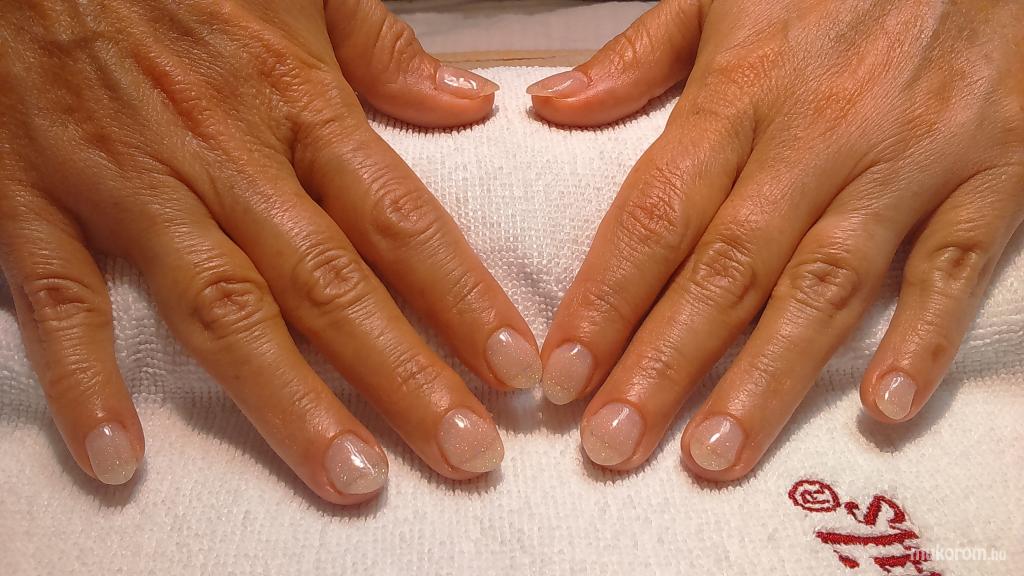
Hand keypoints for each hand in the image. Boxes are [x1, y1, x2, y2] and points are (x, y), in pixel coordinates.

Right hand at [0, 0, 539, 502]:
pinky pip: (61, 300)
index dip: (464, 299)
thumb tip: (469, 103)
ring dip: (289, 401)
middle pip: (328, 285)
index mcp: (293, 99)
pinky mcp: (33, 197)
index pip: (400, 218)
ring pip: (220, 308)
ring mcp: (128, 180)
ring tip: (351, 477)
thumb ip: (385, 49)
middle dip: (403, 377)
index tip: (513, 369)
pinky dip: (84, 380)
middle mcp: (223, 152)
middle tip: (464, 453)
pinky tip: (121, 457)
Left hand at [530, 0, 1022, 478]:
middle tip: (612, 445)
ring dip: (769, 377)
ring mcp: (909, 156)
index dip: (604, 299)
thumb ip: (637, 55)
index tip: (561, 375)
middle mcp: (818, 132)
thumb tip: (549, 105)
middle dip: (663, 364)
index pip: (655, 211)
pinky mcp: (994, 170)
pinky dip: (924, 335)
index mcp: (743, 87)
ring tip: (714, 454)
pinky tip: (881, 406)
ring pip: (826, 283)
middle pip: (727, 267)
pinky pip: (957, 263)